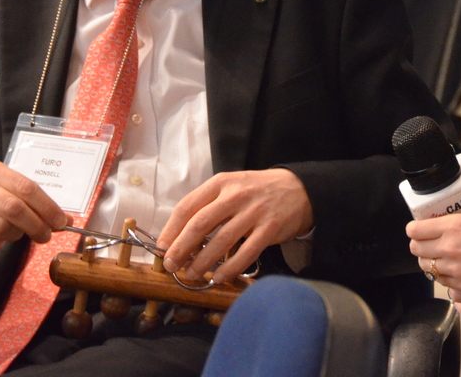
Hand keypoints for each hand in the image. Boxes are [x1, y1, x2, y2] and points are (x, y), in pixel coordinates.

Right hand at [0, 159, 67, 251]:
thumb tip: (63, 219)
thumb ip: (25, 199)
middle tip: (46, 236)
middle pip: (16, 209)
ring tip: (16, 234)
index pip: (26, 187)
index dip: (47, 207)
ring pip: (3, 228)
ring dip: (16, 236)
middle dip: (37, 226)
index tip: (62, 221)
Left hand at [157, 169, 313, 283]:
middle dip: (181, 248)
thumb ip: (208, 206)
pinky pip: (246, 253)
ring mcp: (254, 212)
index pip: (188, 206)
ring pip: (221, 241)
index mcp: (221, 183)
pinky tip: (219, 278)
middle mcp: (236, 195)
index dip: (171, 229)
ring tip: (191, 275)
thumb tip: (179, 236)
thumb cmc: (257, 191)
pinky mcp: (270, 229)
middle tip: (171, 266)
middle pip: (200, 224)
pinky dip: (230, 269)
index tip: (161, 248)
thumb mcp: (231, 187)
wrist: (299, 189)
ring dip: (202, 262)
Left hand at [406, 187, 460, 295]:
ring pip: (427, 269)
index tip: (418, 228)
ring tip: (439, 259)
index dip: (414, 229)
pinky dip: (447, 280)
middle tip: (427, 243)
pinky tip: (454, 275)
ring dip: (431, 264)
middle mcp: (448, 250)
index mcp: (453, 227)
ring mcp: (453, 272)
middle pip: (416, 250)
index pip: (415, 230)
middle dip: (420, 246)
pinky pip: (444, 286)